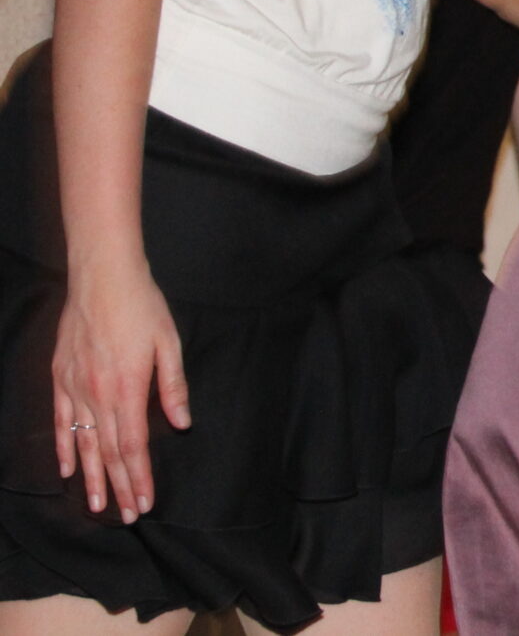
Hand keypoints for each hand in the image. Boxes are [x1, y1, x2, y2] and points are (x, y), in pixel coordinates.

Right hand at [53, 260, 189, 522]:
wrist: (102, 278)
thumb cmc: (142, 307)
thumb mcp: (169, 343)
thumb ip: (174, 386)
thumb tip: (182, 423)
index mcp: (128, 388)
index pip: (133, 446)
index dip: (139, 477)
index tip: (144, 503)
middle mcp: (97, 395)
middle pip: (109, 452)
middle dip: (119, 487)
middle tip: (127, 517)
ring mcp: (75, 388)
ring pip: (83, 444)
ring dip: (91, 477)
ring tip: (98, 506)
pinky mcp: (60, 378)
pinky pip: (61, 421)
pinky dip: (64, 447)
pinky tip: (67, 469)